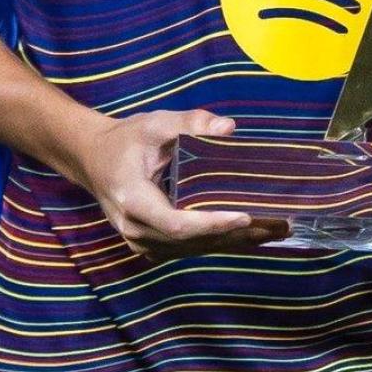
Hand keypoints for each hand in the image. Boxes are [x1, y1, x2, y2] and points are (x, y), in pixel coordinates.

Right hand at [64, 108, 289, 259]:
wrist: (93, 159)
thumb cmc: (125, 140)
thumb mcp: (154, 124)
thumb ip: (189, 122)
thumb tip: (228, 128)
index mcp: (133, 201)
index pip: (177, 223)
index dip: (211, 223)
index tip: (244, 216)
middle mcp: (136, 230)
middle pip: (191, 241)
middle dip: (235, 235)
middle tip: (278, 224)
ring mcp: (142, 242)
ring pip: (193, 249)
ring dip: (234, 243)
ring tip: (276, 230)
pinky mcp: (153, 245)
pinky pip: (189, 248)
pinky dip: (220, 242)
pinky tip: (252, 237)